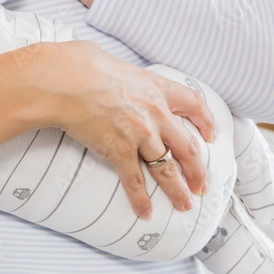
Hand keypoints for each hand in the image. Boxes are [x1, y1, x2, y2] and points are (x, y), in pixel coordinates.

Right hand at [44, 41, 214, 218]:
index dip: (205, 122)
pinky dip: (140, 199)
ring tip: (185, 205)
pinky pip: (134, 180)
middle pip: (186, 146)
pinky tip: (145, 212)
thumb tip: (101, 61)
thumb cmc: (79, 65)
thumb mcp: (110, 61)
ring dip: (178, 190)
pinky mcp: (118, 150)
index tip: (210, 135)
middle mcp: (155, 113)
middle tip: (202, 185)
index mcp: (156, 87)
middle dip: (198, 169)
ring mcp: (139, 134)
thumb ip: (118, 71)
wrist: (64, 81)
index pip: (192, 104)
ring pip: (166, 168)